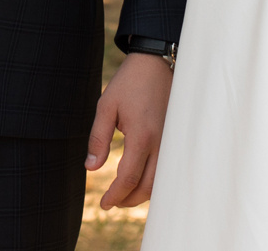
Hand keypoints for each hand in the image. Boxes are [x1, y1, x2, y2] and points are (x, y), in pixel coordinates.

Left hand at [86, 52, 172, 208]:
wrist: (157, 63)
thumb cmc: (129, 83)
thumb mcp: (106, 106)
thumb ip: (98, 138)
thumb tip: (91, 168)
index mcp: (141, 136)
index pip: (128, 178)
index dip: (114, 196)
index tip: (103, 204)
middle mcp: (161, 143)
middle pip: (147, 187)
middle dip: (128, 200)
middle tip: (112, 202)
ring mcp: (171, 142)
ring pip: (161, 182)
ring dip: (143, 194)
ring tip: (124, 195)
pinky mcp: (176, 138)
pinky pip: (167, 169)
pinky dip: (155, 182)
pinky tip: (141, 180)